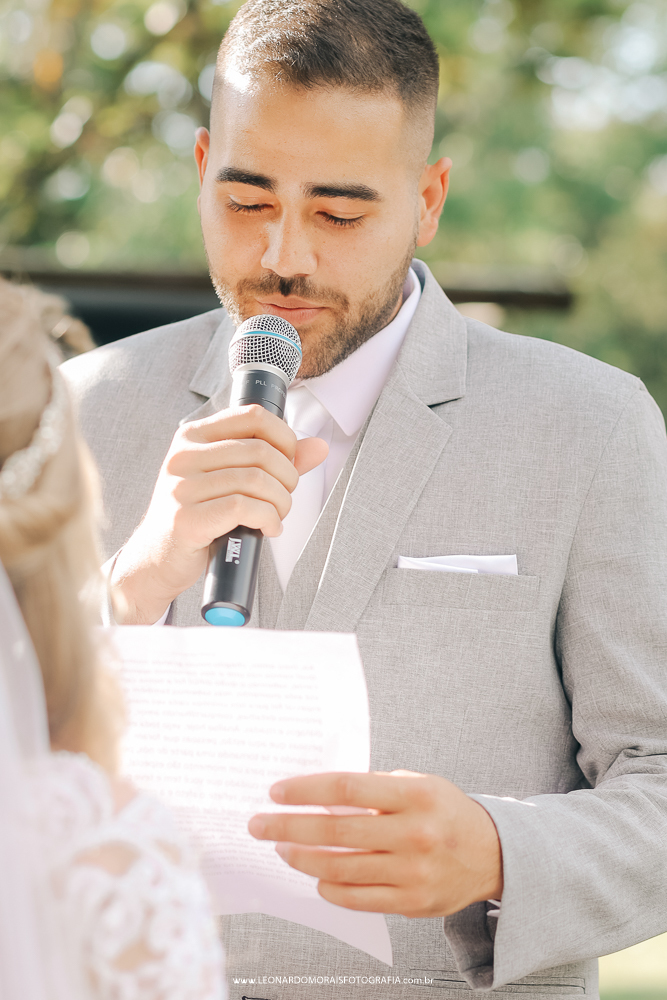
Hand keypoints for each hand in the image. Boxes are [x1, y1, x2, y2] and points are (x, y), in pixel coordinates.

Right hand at [110, 404, 327, 623]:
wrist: (158, 559)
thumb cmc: (200, 516)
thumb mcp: (232, 480)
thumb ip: (275, 461)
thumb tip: (319, 446)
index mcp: (193, 436)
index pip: (252, 415)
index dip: (284, 438)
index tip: (288, 463)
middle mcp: (183, 455)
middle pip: (260, 451)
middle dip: (287, 478)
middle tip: (284, 499)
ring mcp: (181, 487)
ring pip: (256, 480)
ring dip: (280, 503)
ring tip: (276, 516)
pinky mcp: (185, 518)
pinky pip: (243, 508)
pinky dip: (268, 519)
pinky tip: (268, 529)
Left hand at [248, 770, 502, 917]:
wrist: (493, 854)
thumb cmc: (445, 812)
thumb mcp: (418, 784)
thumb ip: (374, 789)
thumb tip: (319, 796)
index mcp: (415, 795)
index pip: (347, 788)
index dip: (306, 790)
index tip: (276, 791)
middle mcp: (414, 833)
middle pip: (336, 830)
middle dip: (288, 826)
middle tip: (259, 824)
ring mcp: (413, 872)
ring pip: (340, 868)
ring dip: (302, 858)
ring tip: (281, 848)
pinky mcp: (411, 903)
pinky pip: (356, 899)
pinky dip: (329, 887)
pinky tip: (315, 875)